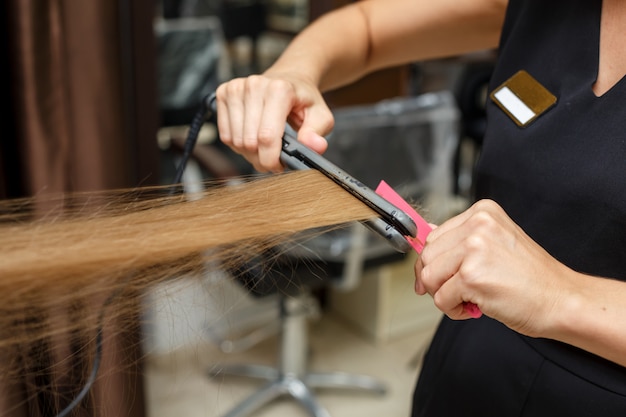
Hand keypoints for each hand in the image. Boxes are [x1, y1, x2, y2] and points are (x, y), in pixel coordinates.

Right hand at [215, 73, 332, 171]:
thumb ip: (317, 133)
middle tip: (274, 158)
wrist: (288, 78)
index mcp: (280, 89)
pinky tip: (252, 137)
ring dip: (249, 153)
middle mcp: (255, 85)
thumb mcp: (321, 116)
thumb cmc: (302, 99)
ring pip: (236, 141)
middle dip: (262, 158)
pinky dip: (237, 144)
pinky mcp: (223, 93)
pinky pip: (225, 134)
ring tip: (264, 147)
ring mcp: (236, 88)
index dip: (271, 159)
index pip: (267, 136)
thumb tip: (315, 146)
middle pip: (250, 142)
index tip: (279, 166)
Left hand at [414, 199, 572, 336]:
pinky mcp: (471, 276)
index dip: (432, 263)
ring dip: (443, 295)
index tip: (437, 278)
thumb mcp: (495, 243)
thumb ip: (461, 239)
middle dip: (435, 280)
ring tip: (469, 299)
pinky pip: (441, 299)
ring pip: (428, 277)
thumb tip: (425, 234)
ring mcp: (474, 249)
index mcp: (482, 212)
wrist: (561, 300)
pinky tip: (475, 307)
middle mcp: (477, 225)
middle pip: (426, 256)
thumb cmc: (530, 277)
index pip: (434, 236)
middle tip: (457, 292)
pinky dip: (453, 310)